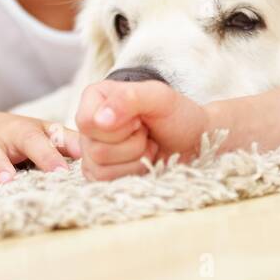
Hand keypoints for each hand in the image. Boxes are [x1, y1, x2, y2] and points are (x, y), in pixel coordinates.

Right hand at [75, 79, 212, 180]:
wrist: (193, 140)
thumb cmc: (177, 115)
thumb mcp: (159, 97)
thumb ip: (129, 98)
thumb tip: (99, 119)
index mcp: (95, 98)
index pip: (87, 122)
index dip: (118, 127)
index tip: (140, 118)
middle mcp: (90, 124)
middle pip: (94, 149)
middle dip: (132, 144)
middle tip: (146, 132)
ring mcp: (92, 149)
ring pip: (99, 169)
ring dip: (135, 158)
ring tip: (148, 144)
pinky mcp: (100, 171)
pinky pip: (105, 182)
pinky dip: (133, 172)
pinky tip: (144, 159)